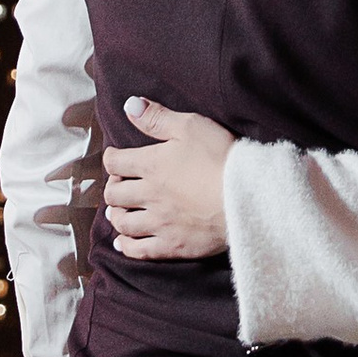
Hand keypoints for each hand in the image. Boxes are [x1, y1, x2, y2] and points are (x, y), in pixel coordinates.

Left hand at [104, 97, 237, 258]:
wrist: (246, 197)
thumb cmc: (220, 157)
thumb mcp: (191, 126)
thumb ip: (157, 118)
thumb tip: (129, 105)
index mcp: (151, 165)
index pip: (115, 162)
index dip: (111, 158)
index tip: (116, 157)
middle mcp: (149, 195)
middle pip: (114, 195)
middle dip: (113, 188)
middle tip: (120, 184)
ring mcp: (159, 223)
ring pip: (123, 223)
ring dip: (117, 216)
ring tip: (120, 211)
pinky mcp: (173, 245)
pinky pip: (140, 250)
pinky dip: (128, 246)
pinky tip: (125, 242)